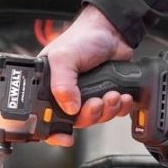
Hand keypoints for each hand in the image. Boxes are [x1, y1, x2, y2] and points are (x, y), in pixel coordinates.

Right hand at [39, 5, 134, 145]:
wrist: (112, 31)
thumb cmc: (83, 37)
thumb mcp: (64, 56)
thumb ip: (62, 83)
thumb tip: (69, 107)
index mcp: (48, 86)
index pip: (45, 117)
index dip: (53, 131)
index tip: (66, 136)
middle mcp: (65, 93)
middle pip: (74, 121)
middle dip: (89, 115)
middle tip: (96, 102)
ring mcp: (85, 95)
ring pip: (94, 118)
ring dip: (106, 110)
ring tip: (112, 94)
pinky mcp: (104, 94)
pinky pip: (111, 112)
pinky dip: (119, 107)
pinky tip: (122, 96)